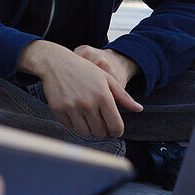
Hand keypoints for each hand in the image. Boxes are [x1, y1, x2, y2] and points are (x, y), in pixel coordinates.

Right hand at [18, 40, 142, 138]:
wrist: (55, 62)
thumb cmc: (83, 69)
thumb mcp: (105, 78)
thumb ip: (123, 96)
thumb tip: (139, 109)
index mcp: (103, 96)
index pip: (116, 126)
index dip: (116, 131)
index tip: (113, 129)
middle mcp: (88, 103)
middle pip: (100, 132)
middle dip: (101, 129)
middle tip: (97, 120)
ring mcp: (72, 107)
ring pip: (84, 132)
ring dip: (86, 127)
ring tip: (85, 116)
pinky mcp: (58, 109)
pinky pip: (69, 126)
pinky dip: (72, 122)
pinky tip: (72, 111)